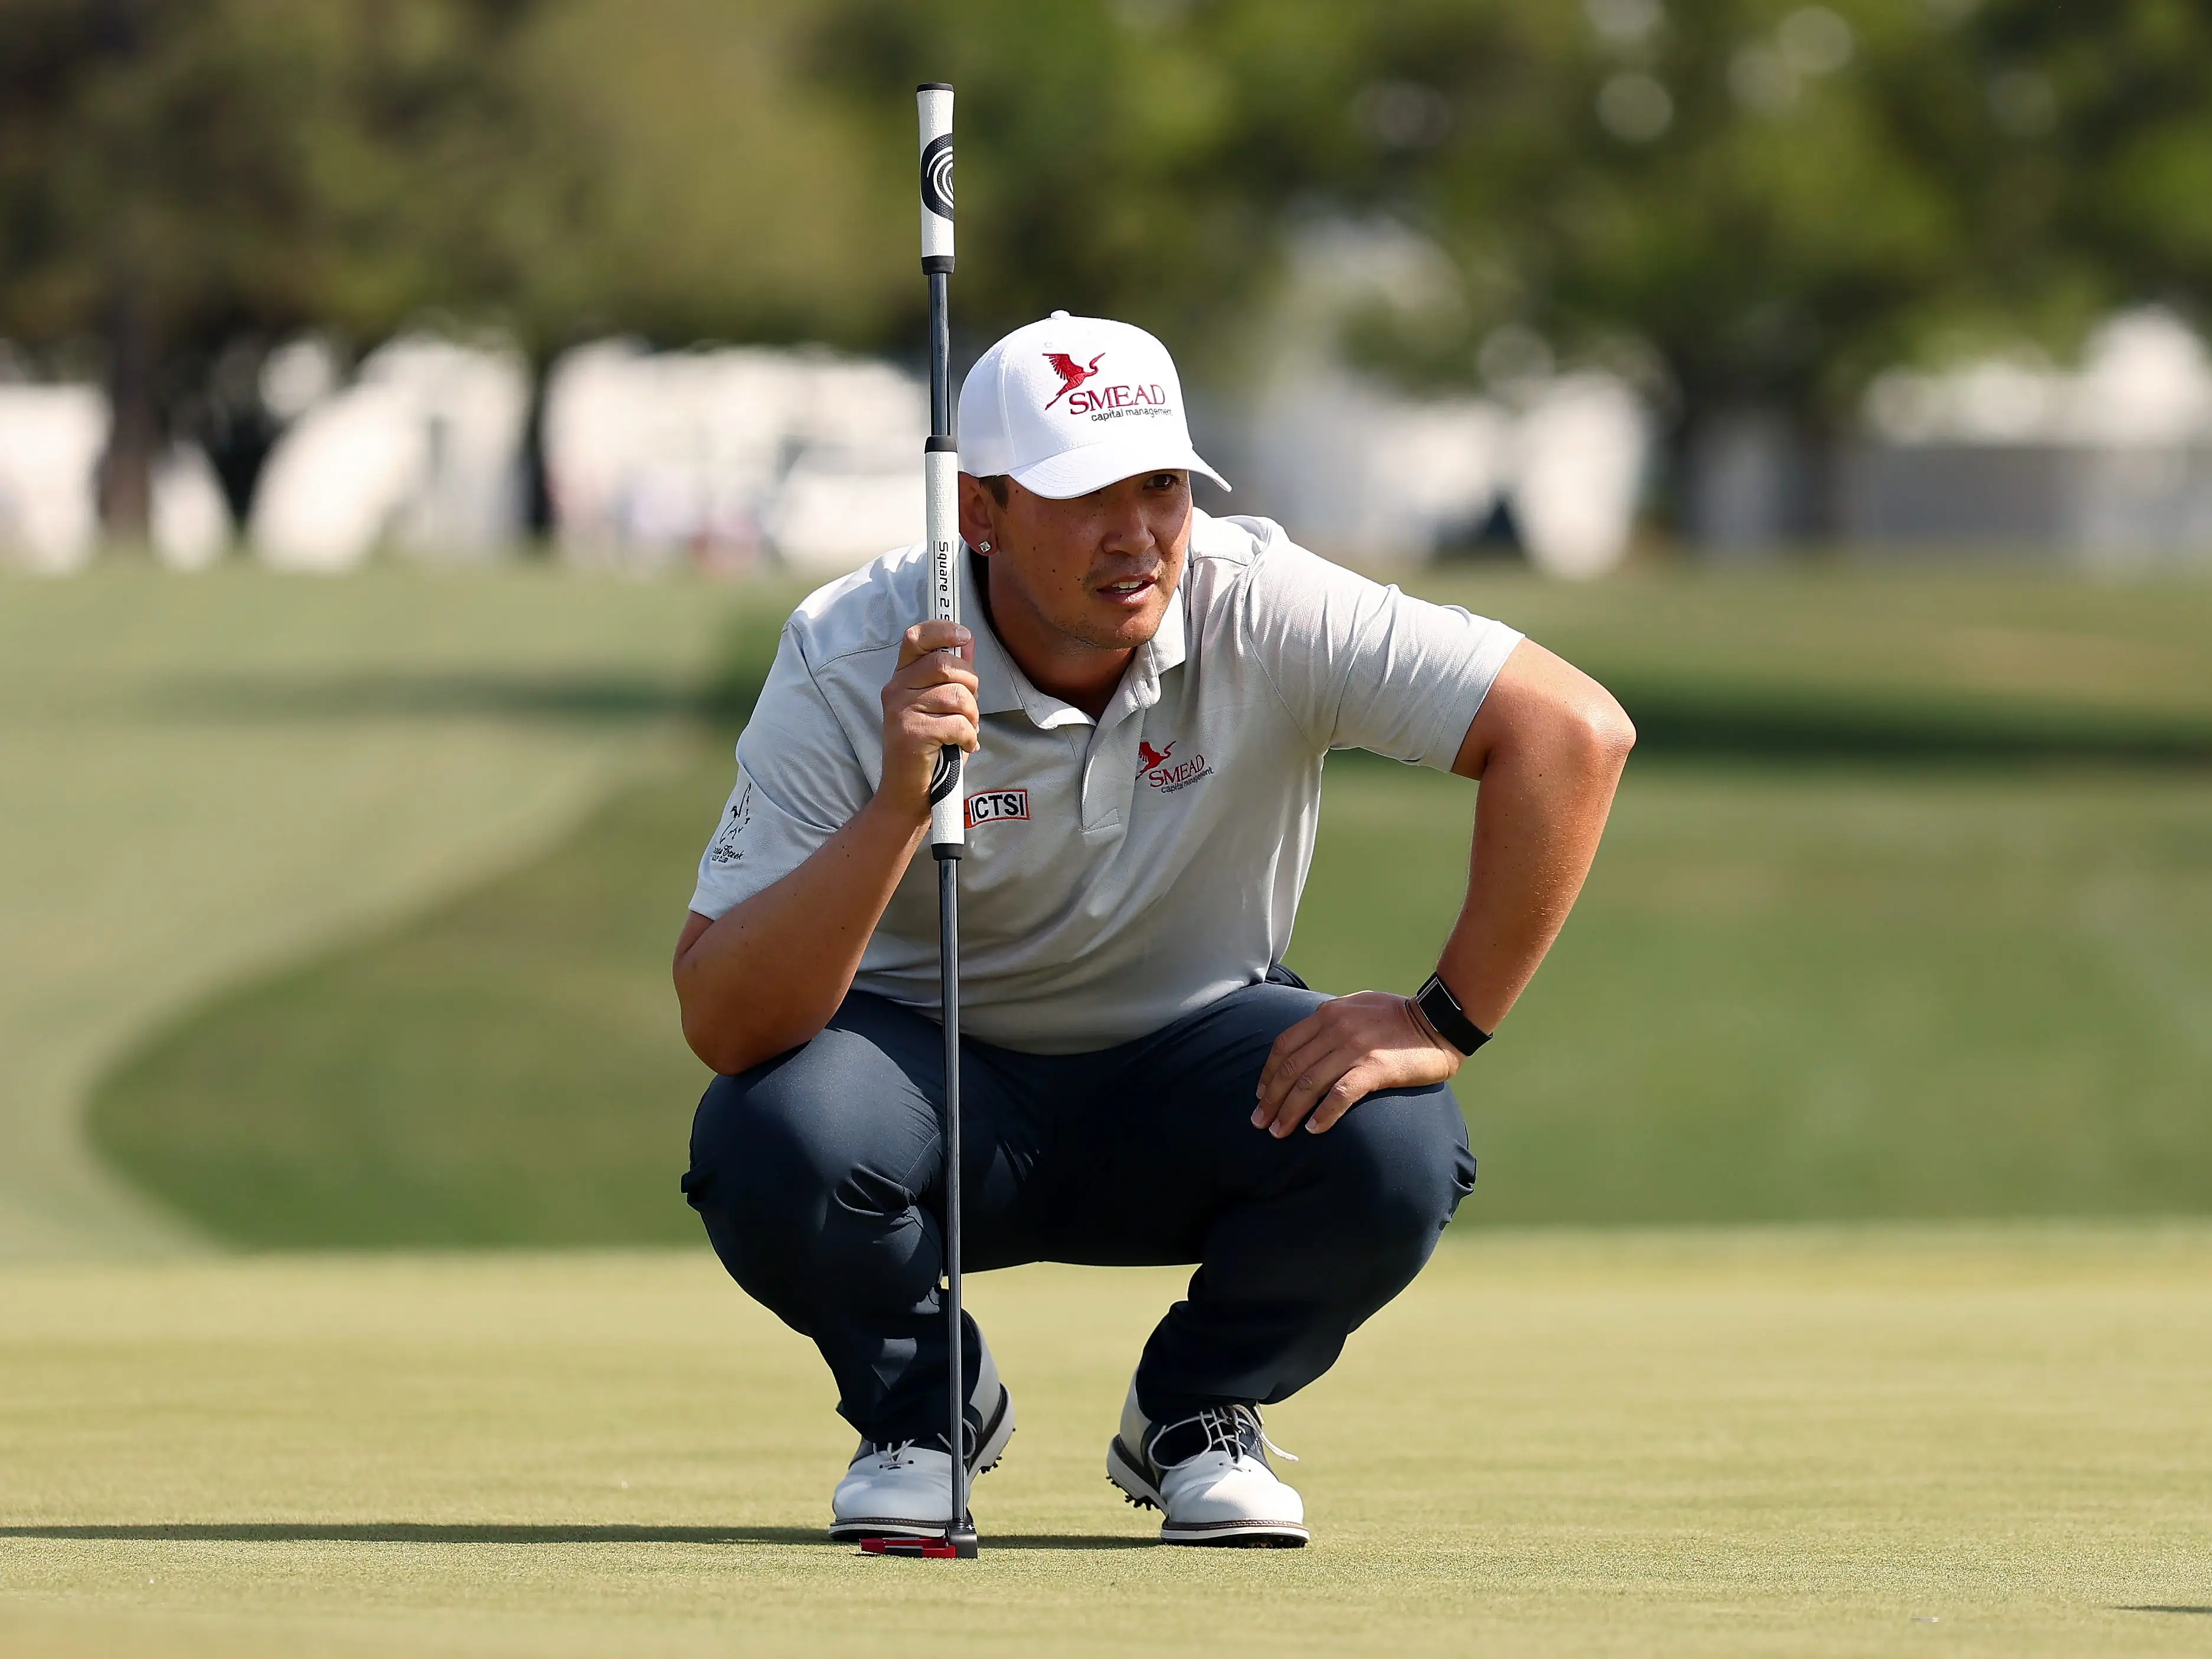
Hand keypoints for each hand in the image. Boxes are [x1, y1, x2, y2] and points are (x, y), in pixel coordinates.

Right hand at [877, 621, 978, 823]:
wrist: (907, 793)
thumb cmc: (929, 748)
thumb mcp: (940, 707)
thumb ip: (951, 674)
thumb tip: (966, 641)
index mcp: (901, 678)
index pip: (916, 638)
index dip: (941, 629)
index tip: (963, 634)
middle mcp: (896, 689)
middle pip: (946, 664)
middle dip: (971, 686)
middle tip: (970, 710)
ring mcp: (900, 710)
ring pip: (957, 695)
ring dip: (972, 716)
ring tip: (966, 731)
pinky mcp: (911, 733)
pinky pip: (957, 723)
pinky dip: (969, 737)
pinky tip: (964, 746)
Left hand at [1252, 991, 1462, 1137]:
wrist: (1439, 1020)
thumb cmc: (1398, 1017)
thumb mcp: (1356, 1008)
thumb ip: (1331, 1023)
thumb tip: (1308, 1044)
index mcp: (1328, 1014)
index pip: (1285, 1045)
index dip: (1268, 1073)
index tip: (1260, 1095)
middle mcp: (1336, 1028)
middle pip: (1292, 1068)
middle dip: (1271, 1098)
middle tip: (1260, 1123)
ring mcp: (1355, 1048)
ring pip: (1310, 1083)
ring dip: (1290, 1111)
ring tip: (1279, 1132)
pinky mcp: (1375, 1068)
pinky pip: (1340, 1095)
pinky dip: (1323, 1114)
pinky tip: (1313, 1129)